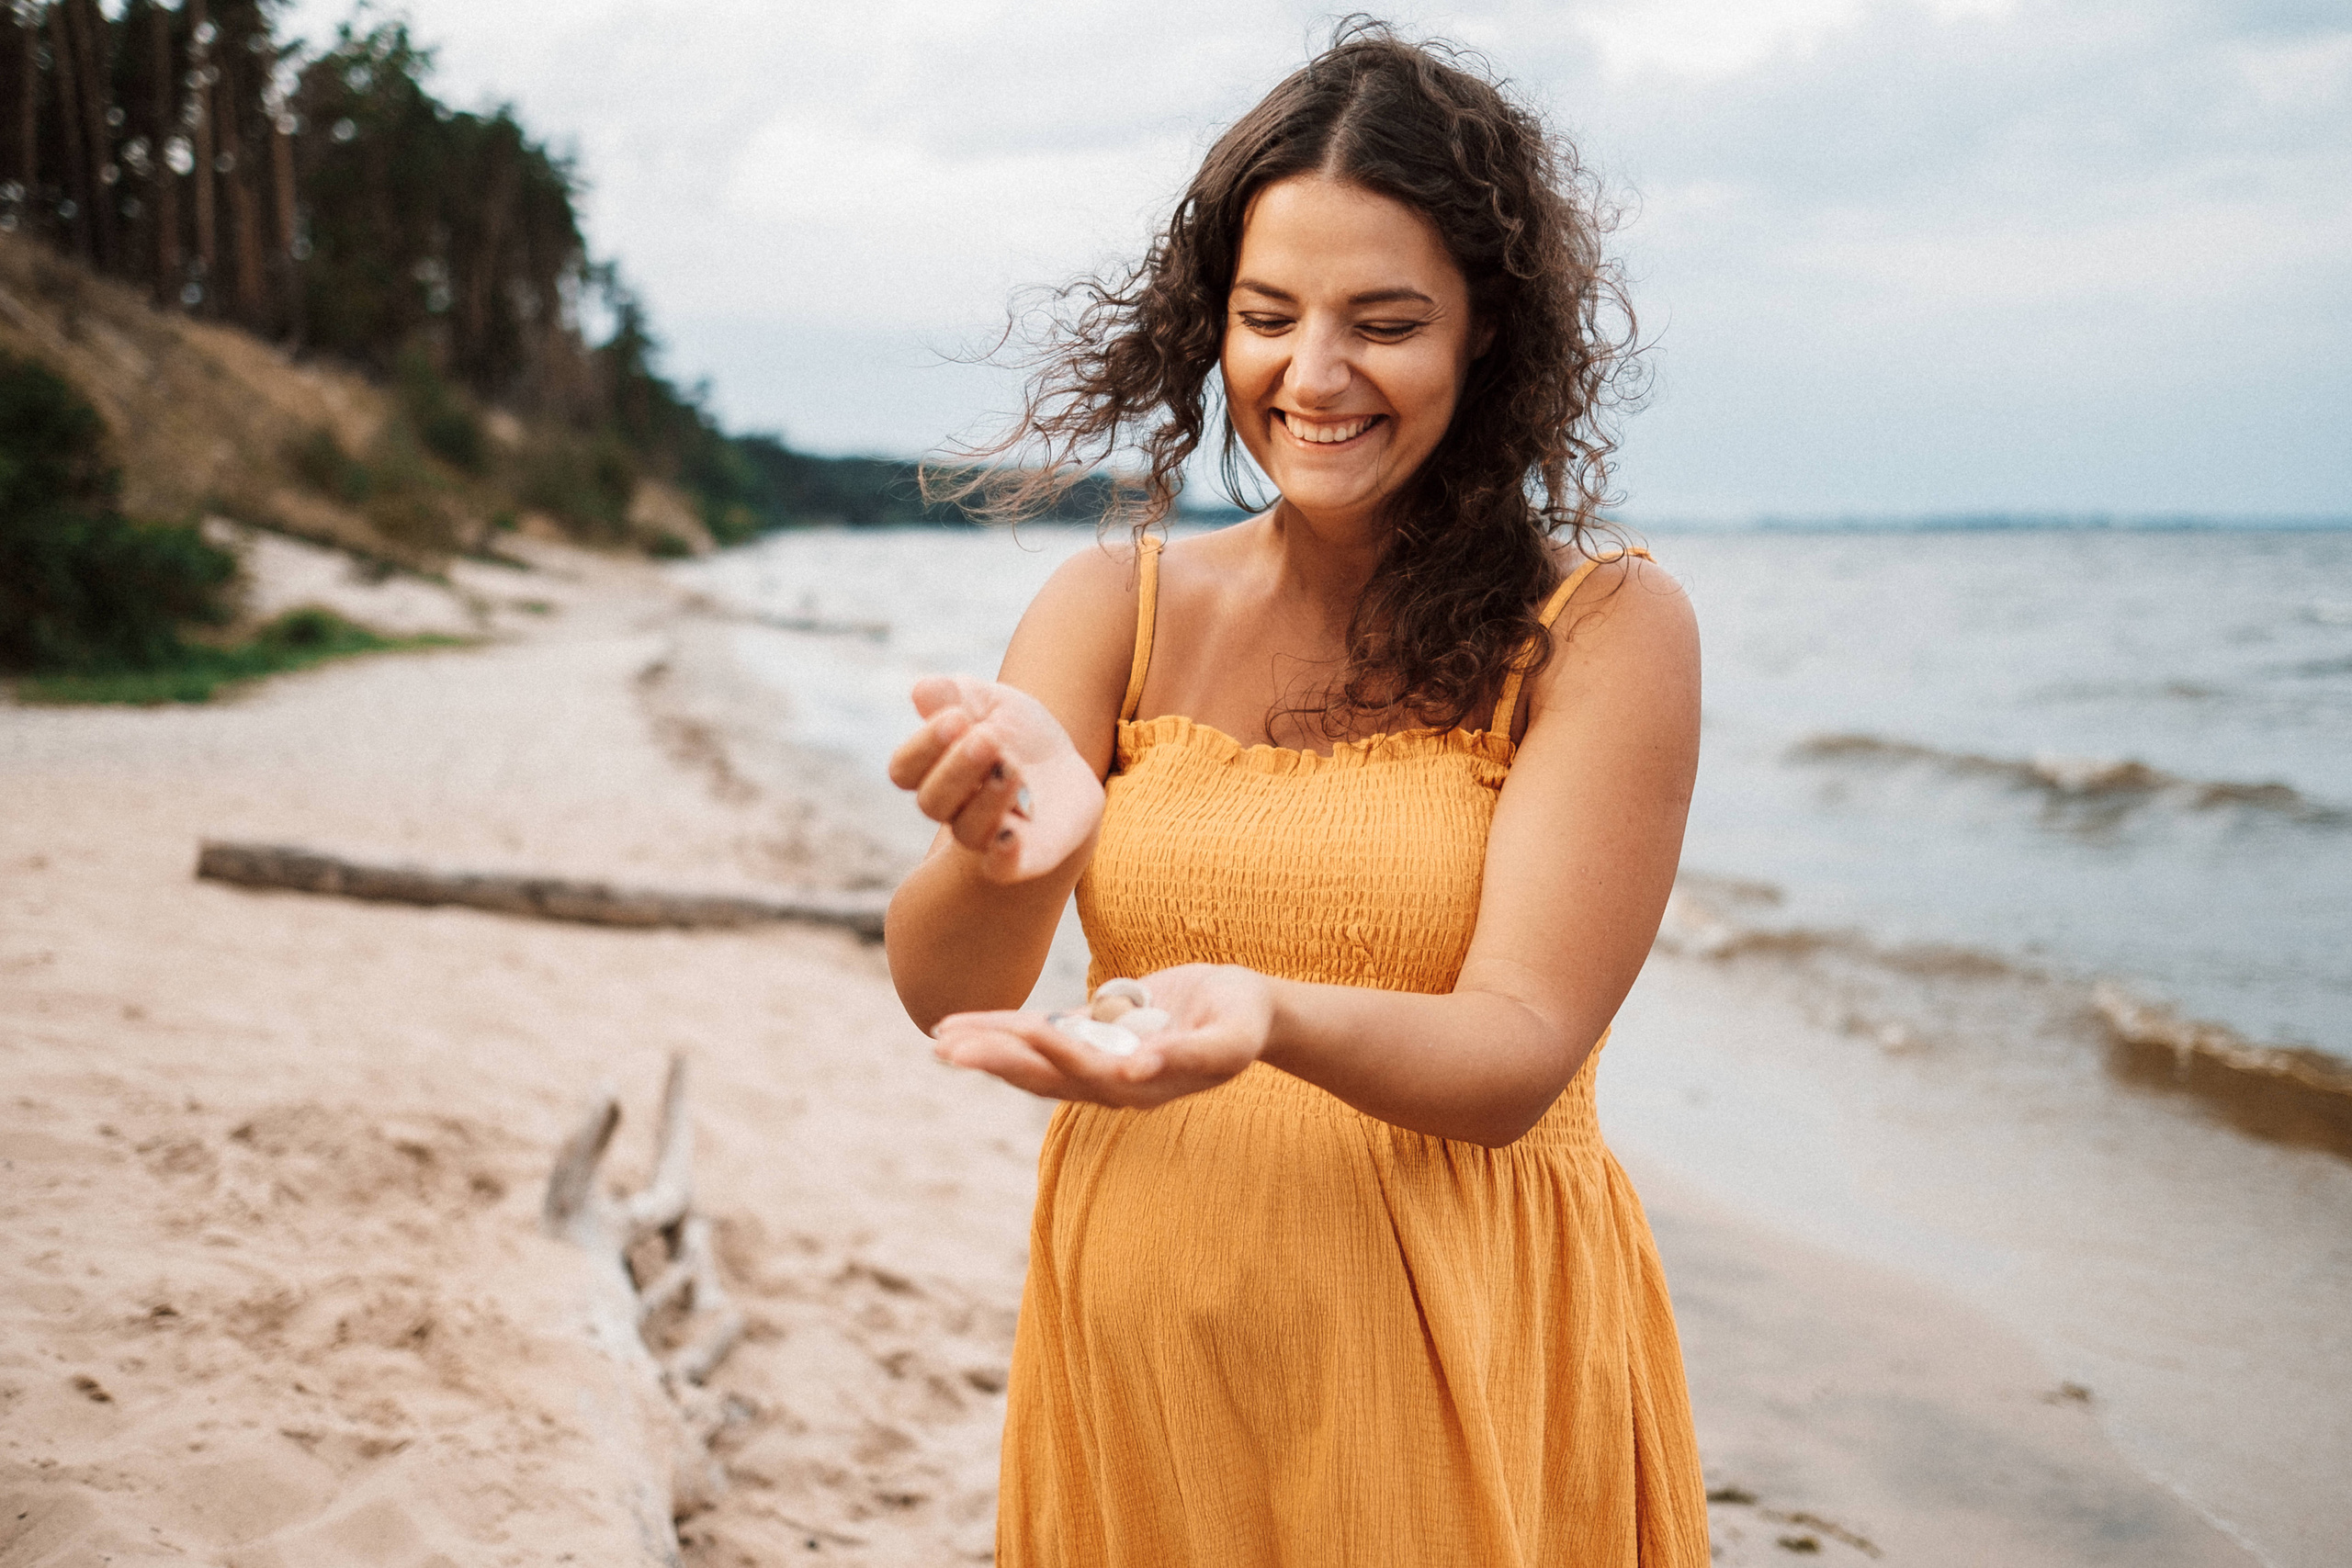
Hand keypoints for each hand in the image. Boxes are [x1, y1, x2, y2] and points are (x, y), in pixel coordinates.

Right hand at [886, 674, 1104, 883]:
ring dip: (987, 799)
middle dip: (957, 769)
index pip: (905, 769)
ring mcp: (988, 835)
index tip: (956, 717)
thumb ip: (956, 695)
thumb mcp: (991, 701)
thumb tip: (923, 691)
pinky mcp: (1024, 857)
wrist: (1067, 768)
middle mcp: (954, 808)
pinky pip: (1002, 869)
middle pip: (933, 802)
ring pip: (969, 831)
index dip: (924, 746)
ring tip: (1012, 767)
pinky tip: (1011, 836)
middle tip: (988, 738)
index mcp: (934, 770)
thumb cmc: (1016, 732)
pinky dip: (1002, 858)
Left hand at [931, 964, 1274, 1108]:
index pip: (1087, 1070)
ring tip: (939, 1037)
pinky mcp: (1091, 1035)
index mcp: (1140, 1086)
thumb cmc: (1244, 1020)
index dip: (1054, 1053)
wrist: (1245, 1011)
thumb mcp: (1229, 1039)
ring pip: (1031, 1058)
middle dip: (995, 1059)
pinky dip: (1001, 1028)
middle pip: (1043, 1073)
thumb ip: (1188, 1057)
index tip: (1019, 1034)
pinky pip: (1038, 1033)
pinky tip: (962, 1023)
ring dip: (986, 1048)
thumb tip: (1135, 1071)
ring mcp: (1096, 1060)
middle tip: (945, 1048)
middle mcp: (1109, 1081)